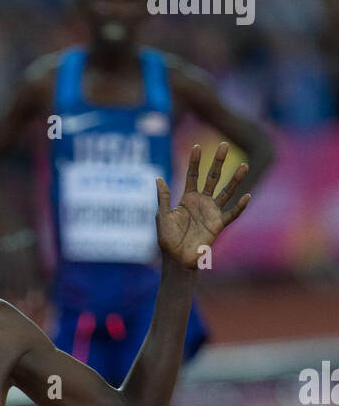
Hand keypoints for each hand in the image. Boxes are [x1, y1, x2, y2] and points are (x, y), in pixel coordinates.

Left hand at [156, 143, 249, 268]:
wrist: (177, 260)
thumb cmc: (168, 240)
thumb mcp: (163, 217)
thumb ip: (163, 198)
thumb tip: (158, 178)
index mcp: (188, 199)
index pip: (193, 176)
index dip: (194, 162)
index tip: (196, 146)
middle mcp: (202, 202)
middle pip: (212, 178)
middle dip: (218, 162)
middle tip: (224, 144)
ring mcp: (212, 212)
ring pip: (226, 192)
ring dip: (235, 179)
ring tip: (244, 165)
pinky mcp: (218, 225)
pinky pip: (231, 215)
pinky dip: (239, 207)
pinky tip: (247, 197)